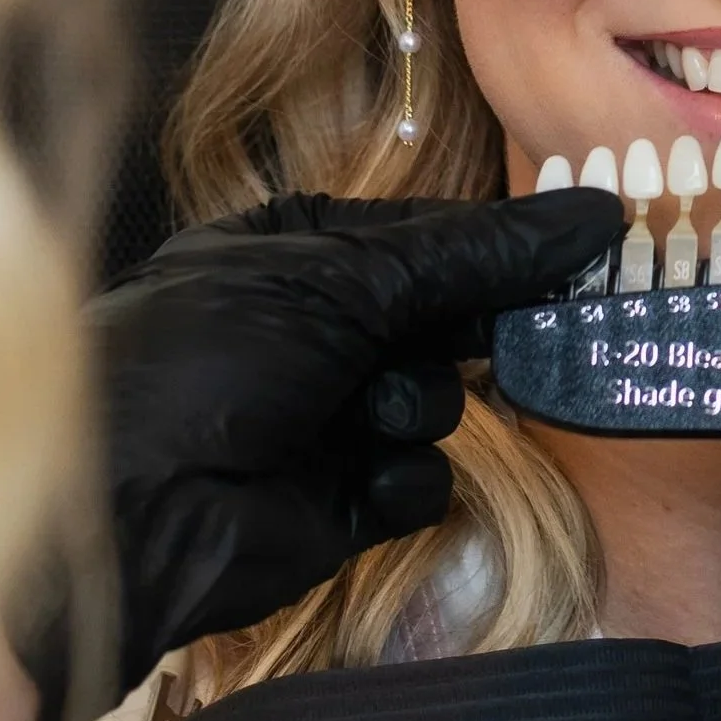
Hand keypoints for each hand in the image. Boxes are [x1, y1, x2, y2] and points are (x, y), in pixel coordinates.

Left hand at [13, 187, 622, 720]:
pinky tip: (362, 481)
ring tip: (371, 415)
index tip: (583, 243)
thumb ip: (472, 253)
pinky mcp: (339, 505)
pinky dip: (400, 479)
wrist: (124, 509)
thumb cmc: (209, 355)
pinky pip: (418, 479)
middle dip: (474, 326)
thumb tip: (595, 212)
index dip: (497, 242)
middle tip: (537, 324)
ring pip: (437, 397)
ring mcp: (325, 417)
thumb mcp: (341, 278)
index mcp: (291, 248)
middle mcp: (308, 327)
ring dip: (417, 405)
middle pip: (439, 315)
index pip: (423, 233)